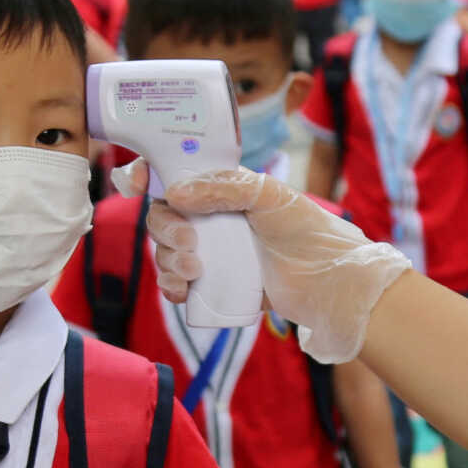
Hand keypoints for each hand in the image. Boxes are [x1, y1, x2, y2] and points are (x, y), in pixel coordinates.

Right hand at [148, 168, 410, 364]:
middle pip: (164, 217)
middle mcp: (213, 219)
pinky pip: (178, 284)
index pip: (176, 176)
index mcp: (223, 190)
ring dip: (169, 261)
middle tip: (191, 243)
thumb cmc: (307, 231)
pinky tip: (182, 290)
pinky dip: (172, 286)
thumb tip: (174, 193)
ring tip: (196, 271)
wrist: (329, 283)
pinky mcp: (216, 285)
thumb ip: (224, 188)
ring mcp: (213, 253)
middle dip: (166, 230)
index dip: (150, 176)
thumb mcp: (269, 196)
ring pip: (167, 252)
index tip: (139, 185)